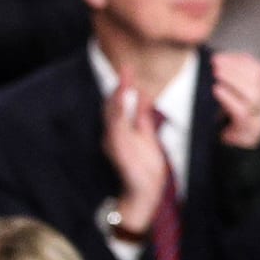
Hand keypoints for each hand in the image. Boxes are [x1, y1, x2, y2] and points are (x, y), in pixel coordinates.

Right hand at [101, 82, 170, 234]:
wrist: (143, 192)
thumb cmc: (145, 168)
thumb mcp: (147, 135)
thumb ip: (144, 116)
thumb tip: (144, 96)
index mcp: (120, 130)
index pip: (121, 104)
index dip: (125, 86)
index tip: (130, 69)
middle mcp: (112, 134)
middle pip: (114, 105)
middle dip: (120, 86)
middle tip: (127, 67)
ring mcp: (113, 140)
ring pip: (114, 113)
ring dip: (119, 94)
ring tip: (125, 77)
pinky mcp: (118, 146)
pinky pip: (117, 125)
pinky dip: (120, 110)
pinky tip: (124, 98)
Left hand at [211, 50, 259, 148]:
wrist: (237, 156)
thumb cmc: (230, 125)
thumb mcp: (232, 102)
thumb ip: (230, 85)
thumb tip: (215, 62)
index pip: (257, 70)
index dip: (240, 60)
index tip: (219, 56)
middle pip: (257, 79)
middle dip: (235, 67)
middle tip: (214, 62)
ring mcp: (259, 118)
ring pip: (253, 94)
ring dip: (233, 80)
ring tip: (215, 73)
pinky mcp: (249, 130)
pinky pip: (242, 112)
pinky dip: (229, 99)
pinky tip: (216, 90)